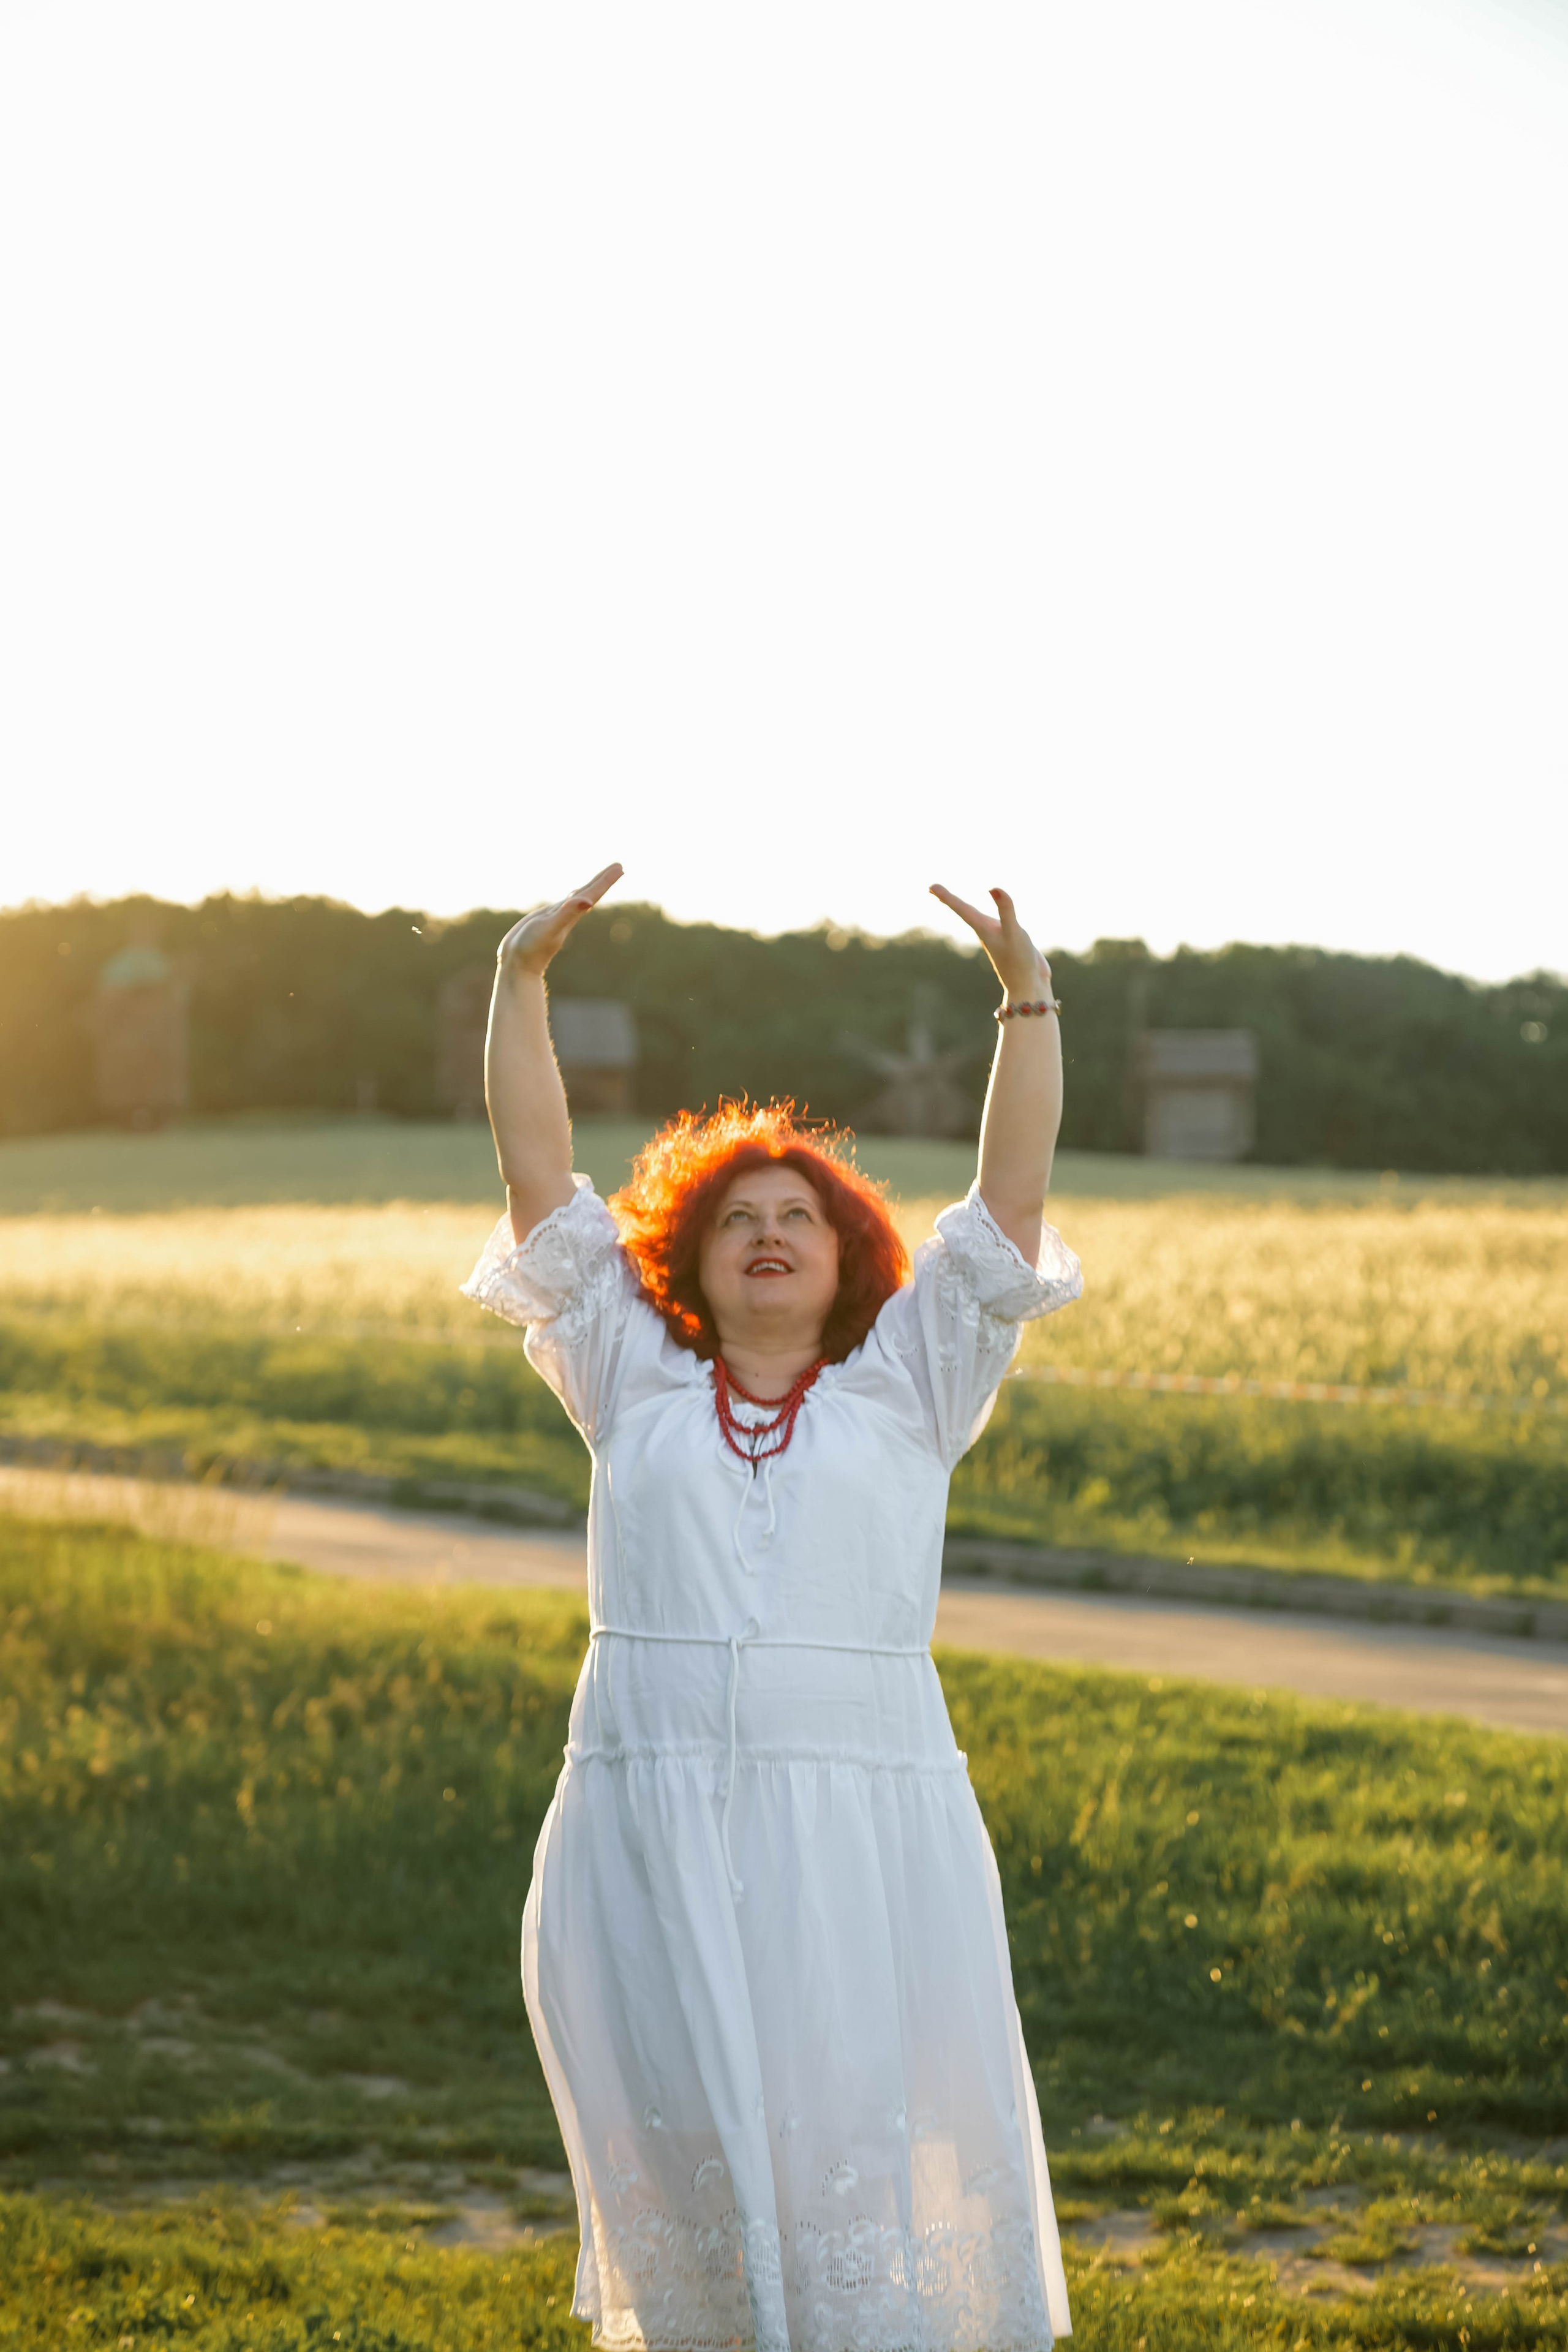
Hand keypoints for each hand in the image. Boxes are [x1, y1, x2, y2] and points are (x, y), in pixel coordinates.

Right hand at [499, 864, 623, 977]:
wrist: (517, 965)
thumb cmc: (532, 947)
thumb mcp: (550, 927)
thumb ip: (568, 913)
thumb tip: (589, 902)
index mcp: (572, 915)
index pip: (592, 893)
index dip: (606, 880)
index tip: (620, 867)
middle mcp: (568, 915)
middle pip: (589, 893)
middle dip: (603, 879)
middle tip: (619, 867)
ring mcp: (557, 918)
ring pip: (578, 898)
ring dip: (590, 887)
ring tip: (600, 878)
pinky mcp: (546, 921)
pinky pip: (563, 905)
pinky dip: (571, 898)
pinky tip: (571, 897)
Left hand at [929, 883, 1049, 1001]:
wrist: (1029, 987)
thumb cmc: (1019, 961)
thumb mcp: (1013, 932)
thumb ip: (1006, 910)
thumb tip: (993, 888)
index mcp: (984, 929)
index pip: (961, 908)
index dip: (947, 896)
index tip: (930, 886)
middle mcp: (987, 932)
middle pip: (964, 911)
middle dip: (949, 900)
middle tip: (932, 889)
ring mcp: (997, 938)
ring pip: (977, 919)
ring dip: (965, 908)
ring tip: (954, 901)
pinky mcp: (1009, 942)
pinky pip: (995, 925)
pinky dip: (987, 918)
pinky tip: (990, 922)